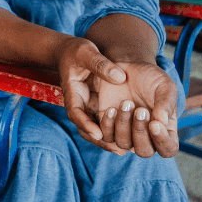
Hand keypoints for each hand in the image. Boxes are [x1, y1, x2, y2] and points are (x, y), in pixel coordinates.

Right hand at [56, 36, 127, 150]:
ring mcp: (87, 107)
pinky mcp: (96, 106)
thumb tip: (120, 77)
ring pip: (94, 129)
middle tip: (117, 148)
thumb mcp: (86, 52)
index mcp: (72, 91)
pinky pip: (103, 123)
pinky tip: (128, 140)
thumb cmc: (76, 51)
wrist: (72, 52)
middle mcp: (79, 103)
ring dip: (108, 140)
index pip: (75, 112)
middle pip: (84, 127)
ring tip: (124, 149)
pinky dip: (113, 132)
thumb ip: (101, 64)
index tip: (98, 132)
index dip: (85, 124)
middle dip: (99, 139)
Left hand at [95, 61, 178, 158]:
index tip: (155, 123)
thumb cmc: (151, 78)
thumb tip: (162, 122)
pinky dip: (108, 124)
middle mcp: (146, 135)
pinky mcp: (108, 124)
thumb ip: (166, 104)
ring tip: (126, 102)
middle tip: (140, 110)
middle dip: (141, 132)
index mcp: (165, 129)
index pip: (168, 149)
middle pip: (144, 151)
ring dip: (124, 125)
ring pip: (124, 144)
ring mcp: (126, 131)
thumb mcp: (164, 86)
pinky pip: (106, 136)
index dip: (162, 141)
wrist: (128, 66)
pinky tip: (111, 108)